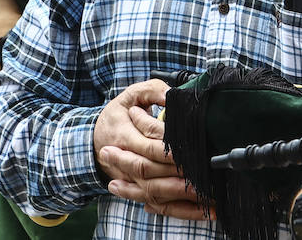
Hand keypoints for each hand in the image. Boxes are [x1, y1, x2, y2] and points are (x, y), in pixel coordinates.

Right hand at [95, 80, 209, 220]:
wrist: (94, 140)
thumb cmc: (118, 114)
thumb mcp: (131, 95)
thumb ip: (152, 91)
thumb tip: (172, 95)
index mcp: (123, 134)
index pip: (149, 143)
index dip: (170, 148)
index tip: (192, 147)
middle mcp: (124, 160)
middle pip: (151, 170)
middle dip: (178, 172)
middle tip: (204, 171)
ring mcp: (130, 179)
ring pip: (154, 191)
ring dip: (181, 194)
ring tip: (207, 193)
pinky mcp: (138, 191)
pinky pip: (159, 205)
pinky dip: (182, 210)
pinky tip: (203, 210)